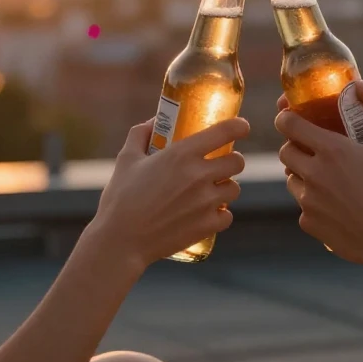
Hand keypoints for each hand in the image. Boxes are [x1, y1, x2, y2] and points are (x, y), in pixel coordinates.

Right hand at [91, 117, 249, 268]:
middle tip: (220, 163)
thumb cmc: (121, 197)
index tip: (242, 127)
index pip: (225, 131)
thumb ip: (141, 134)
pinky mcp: (207, 225)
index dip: (239, 126)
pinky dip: (220, 214)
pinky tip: (207, 212)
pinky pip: (227, 215)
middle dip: (232, 160)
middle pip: (237, 161)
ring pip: (234, 188)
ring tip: (212, 190)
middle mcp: (199, 175)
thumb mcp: (126, 159)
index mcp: (182, 154)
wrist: (121, 240)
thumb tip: (154, 122)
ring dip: (226, 186)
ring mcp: (206, 202)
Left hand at [275, 109, 362, 266]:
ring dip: (303, 175)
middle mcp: (314, 173)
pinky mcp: (308, 223)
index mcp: (332, 150)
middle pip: (285, 152)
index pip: (290, 125)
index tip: (289, 118)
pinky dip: (314, 203)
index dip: (286, 118)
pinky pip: (303, 206)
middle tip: (311, 149)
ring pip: (292, 180)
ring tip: (326, 178)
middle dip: (294, 147)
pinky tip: (336, 205)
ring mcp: (308, 201)